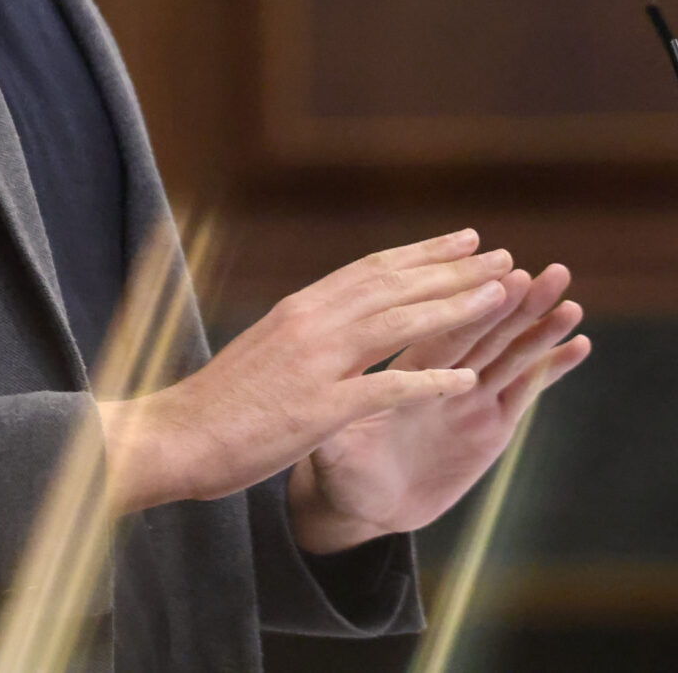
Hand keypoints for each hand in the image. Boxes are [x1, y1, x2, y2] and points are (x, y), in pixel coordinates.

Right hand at [99, 231, 515, 516]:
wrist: (174, 437)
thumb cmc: (220, 402)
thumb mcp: (267, 347)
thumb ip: (308, 329)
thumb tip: (339, 312)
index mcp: (301, 308)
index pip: (375, 269)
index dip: (426, 253)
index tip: (466, 240)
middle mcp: (311, 323)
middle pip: (397, 286)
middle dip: (456, 271)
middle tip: (503, 257)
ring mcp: (316, 364)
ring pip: (399, 324)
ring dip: (455, 309)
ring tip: (501, 298)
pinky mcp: (317, 409)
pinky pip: (385, 389)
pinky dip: (428, 381)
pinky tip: (466, 379)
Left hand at [287, 262, 588, 553]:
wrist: (365, 502)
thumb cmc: (343, 472)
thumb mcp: (335, 453)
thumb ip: (339, 432)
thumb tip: (328, 414)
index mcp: (409, 371)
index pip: (445, 333)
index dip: (474, 305)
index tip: (505, 274)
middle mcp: (447, 375)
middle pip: (487, 333)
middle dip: (519, 304)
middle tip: (554, 274)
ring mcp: (473, 398)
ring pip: (512, 356)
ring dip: (541, 329)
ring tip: (572, 304)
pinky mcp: (491, 425)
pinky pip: (525, 391)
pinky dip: (552, 369)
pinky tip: (579, 346)